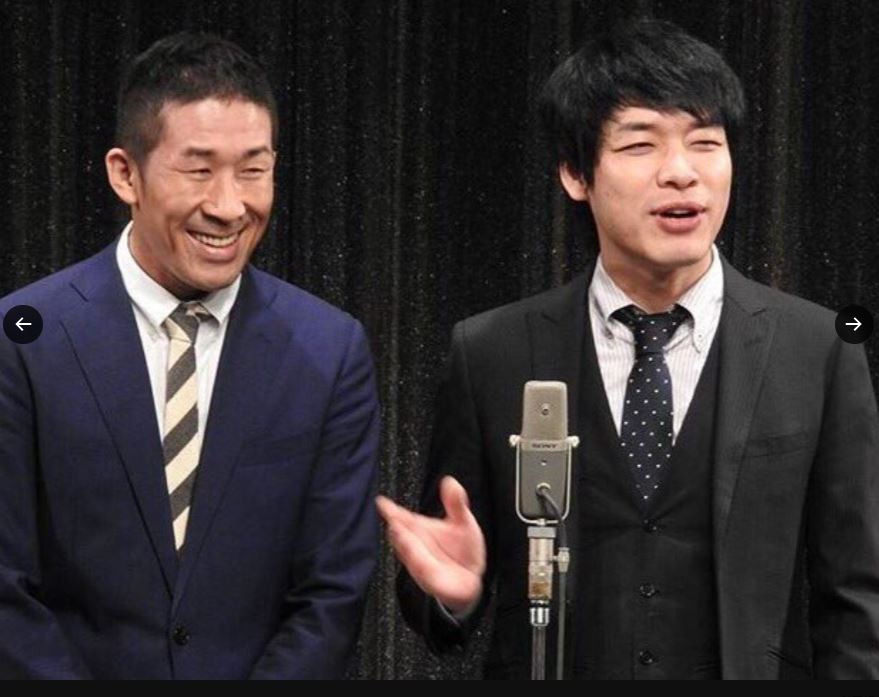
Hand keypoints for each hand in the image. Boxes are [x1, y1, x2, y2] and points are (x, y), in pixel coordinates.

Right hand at [376, 476, 485, 614]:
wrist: (472, 578)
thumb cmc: (462, 548)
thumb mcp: (463, 521)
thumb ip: (455, 503)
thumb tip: (450, 481)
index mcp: (418, 528)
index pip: (402, 517)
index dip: (391, 510)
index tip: (381, 501)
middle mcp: (415, 544)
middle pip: (401, 534)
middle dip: (396, 526)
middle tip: (393, 516)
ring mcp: (419, 562)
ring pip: (408, 552)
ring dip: (403, 543)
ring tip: (397, 529)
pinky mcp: (430, 579)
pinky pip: (422, 570)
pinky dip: (417, 561)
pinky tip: (414, 552)